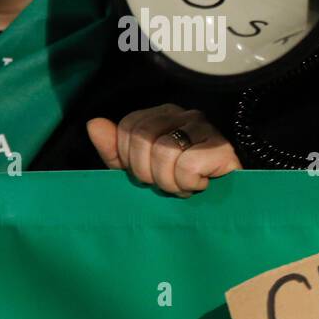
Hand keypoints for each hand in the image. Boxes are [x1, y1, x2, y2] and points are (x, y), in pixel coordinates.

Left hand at [87, 104, 240, 196]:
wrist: (223, 205)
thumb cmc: (180, 183)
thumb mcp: (138, 170)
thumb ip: (114, 150)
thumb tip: (94, 124)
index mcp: (162, 115)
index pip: (128, 127)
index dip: (130, 158)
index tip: (146, 175)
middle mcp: (184, 114)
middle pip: (143, 138)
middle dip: (148, 172)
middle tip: (165, 184)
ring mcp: (205, 128)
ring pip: (165, 152)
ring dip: (170, 181)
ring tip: (183, 186)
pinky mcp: (223, 148)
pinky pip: (189, 165)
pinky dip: (189, 183)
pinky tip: (201, 184)